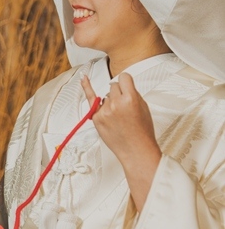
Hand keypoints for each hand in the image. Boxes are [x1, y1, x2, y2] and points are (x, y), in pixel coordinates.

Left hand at [82, 72, 160, 209]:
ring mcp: (104, 111)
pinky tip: (84, 79)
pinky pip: (91, 100)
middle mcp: (116, 103)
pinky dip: (87, 88)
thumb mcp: (143, 107)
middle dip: (119, 94)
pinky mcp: (96, 118)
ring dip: (110, 102)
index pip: (124, 77)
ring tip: (119, 118)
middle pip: (113, 87)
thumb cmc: (142, 132)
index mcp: (131, 98)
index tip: (126, 85)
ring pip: (105, 96)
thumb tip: (123, 86)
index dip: (126, 82)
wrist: (136, 150)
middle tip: (125, 108)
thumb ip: (132, 94)